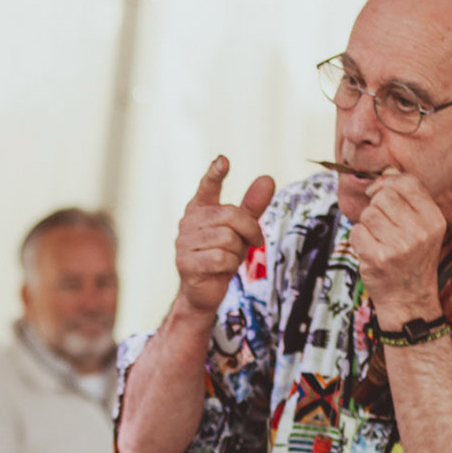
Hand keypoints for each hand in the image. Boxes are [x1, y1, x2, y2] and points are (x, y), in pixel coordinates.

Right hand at [176, 156, 275, 314]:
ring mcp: (184, 242)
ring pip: (227, 239)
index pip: (206, 187)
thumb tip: (268, 179)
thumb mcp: (241, 230)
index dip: (215, 174)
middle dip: (249, 230)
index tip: (223, 161)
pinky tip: (222, 270)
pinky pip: (220, 258)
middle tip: (255, 241)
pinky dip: (229, 266)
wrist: (204, 291)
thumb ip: (252, 206)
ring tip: (230, 259)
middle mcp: (188, 222)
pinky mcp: (186, 263)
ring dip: (237, 252)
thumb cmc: (221, 256)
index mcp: (200, 209)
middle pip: (230, 216)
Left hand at [351, 170, 447, 320]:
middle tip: (382, 226)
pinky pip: (356, 232)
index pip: (408, 182)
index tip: (378, 190)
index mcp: (434, 220)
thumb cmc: (412, 260)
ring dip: (367, 225)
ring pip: (368, 214)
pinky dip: (358, 240)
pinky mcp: (377, 257)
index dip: (387, 181)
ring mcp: (399, 246)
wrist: (408, 299)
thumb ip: (409, 199)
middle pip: (383, 196)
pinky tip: (370, 251)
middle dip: (376, 207)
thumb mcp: (423, 228)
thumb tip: (388, 169)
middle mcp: (420, 232)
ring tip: (378, 240)